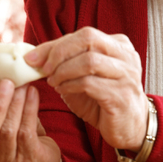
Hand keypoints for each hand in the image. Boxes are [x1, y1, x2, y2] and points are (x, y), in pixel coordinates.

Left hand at [26, 27, 149, 150]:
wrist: (129, 126)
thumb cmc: (103, 98)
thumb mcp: (83, 75)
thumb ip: (65, 61)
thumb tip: (34, 56)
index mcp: (118, 44)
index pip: (83, 35)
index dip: (54, 45)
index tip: (33, 58)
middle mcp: (126, 55)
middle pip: (88, 39)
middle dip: (59, 53)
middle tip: (44, 69)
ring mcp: (127, 74)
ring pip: (89, 60)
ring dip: (64, 71)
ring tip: (53, 82)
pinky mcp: (122, 95)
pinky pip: (90, 83)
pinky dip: (70, 85)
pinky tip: (63, 91)